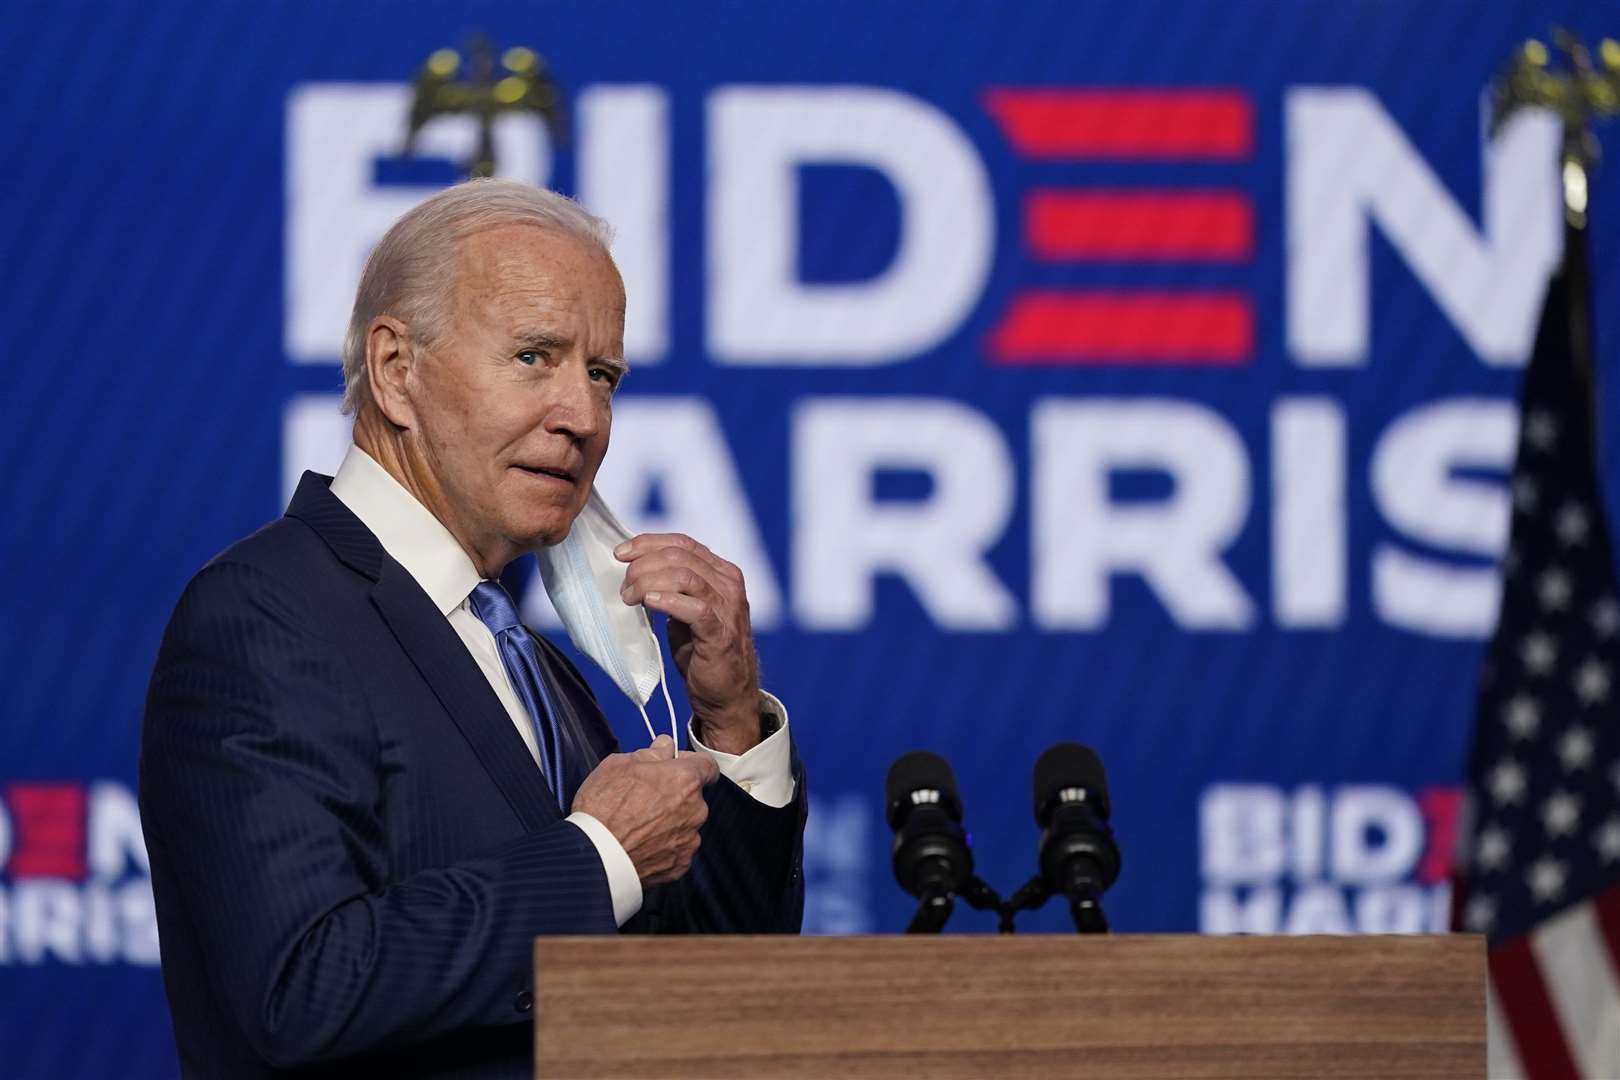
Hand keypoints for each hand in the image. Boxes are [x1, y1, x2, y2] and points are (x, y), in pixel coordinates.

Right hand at [571, 736, 719, 885]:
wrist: (594, 856)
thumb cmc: (603, 808)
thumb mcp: (619, 765)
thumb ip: (650, 753)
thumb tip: (665, 746)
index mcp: (685, 780)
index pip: (707, 765)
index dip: (690, 763)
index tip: (675, 767)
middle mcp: (695, 810)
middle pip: (694, 797)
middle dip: (676, 795)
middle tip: (646, 799)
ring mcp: (690, 840)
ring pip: (686, 824)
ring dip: (671, 822)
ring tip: (639, 826)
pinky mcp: (680, 865)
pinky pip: (678, 849)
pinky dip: (664, 847)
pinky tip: (642, 845)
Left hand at [616, 533, 761, 754]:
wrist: (725, 695)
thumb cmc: (702, 652)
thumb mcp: (687, 611)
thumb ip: (672, 588)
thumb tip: (634, 570)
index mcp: (722, 573)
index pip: (683, 543)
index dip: (648, 543)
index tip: (620, 552)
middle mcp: (729, 584)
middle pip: (680, 556)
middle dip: (643, 565)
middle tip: (624, 586)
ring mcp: (728, 608)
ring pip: (685, 576)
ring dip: (649, 582)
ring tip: (630, 598)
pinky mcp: (721, 633)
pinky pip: (694, 608)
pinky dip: (668, 601)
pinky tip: (649, 603)